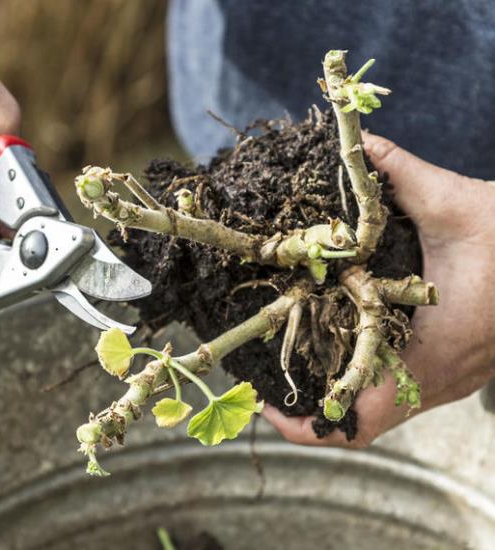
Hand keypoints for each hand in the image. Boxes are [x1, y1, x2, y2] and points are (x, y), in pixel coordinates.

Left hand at [263, 132, 494, 447]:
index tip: (266, 407)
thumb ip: (402, 175)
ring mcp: (450, 379)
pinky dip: (363, 379)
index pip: (360, 419)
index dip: (308, 426)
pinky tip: (341, 346)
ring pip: (381, 409)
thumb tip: (361, 145)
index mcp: (434, 352)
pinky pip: (399, 390)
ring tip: (296, 367)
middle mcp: (440, 379)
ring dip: (336, 394)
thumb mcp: (458, 204)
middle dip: (311, 411)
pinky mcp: (454, 366)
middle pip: (361, 422)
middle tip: (270, 383)